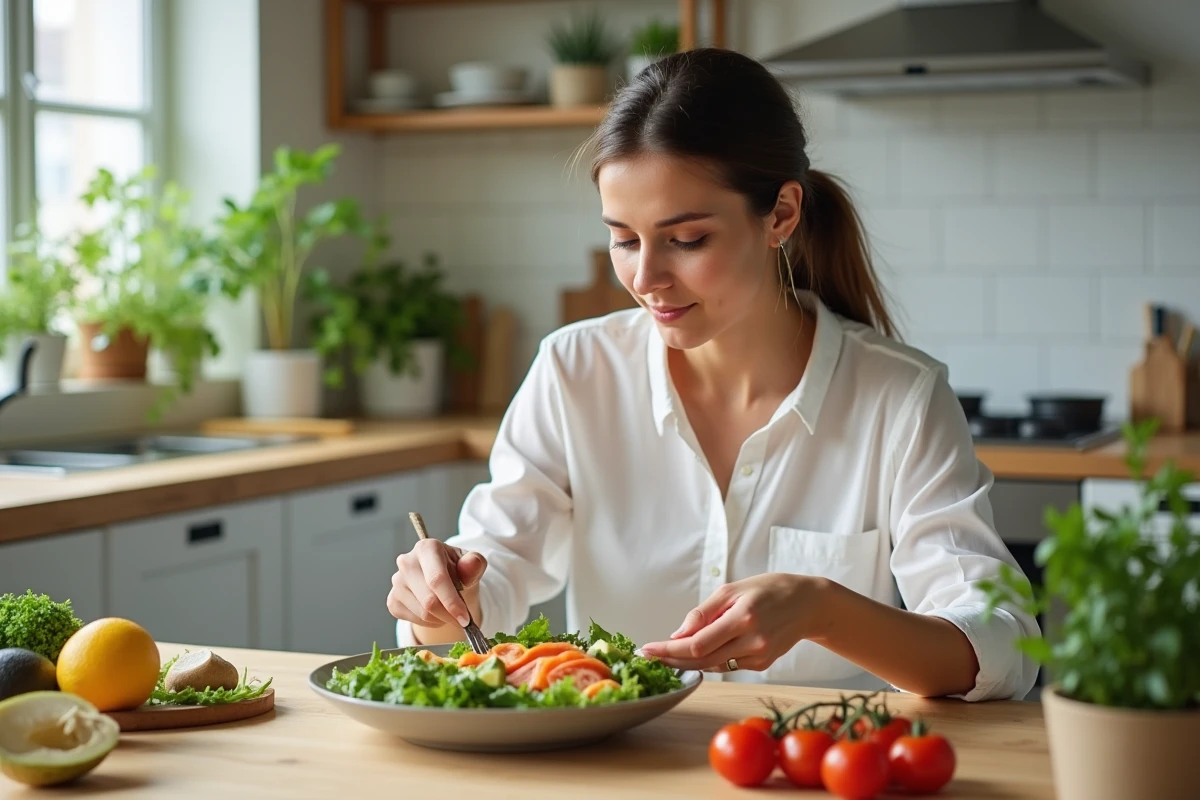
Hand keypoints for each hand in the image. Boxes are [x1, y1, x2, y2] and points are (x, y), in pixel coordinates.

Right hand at [387, 539, 486, 627]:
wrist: (444, 580)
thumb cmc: (459, 570)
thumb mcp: (472, 564)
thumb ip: (474, 563)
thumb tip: (471, 563)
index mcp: (427, 548)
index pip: (437, 579)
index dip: (451, 601)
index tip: (465, 619)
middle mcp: (407, 562)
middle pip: (429, 600)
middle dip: (449, 615)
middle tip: (463, 620)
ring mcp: (397, 582)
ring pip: (422, 613)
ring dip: (442, 619)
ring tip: (449, 610)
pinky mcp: (392, 600)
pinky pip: (414, 620)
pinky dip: (431, 623)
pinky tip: (436, 612)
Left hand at [639, 574, 826, 671]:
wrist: (808, 604)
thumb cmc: (769, 590)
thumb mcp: (733, 590)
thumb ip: (703, 614)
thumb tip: (677, 636)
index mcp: (743, 617)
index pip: (697, 644)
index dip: (669, 651)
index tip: (647, 650)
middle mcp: (753, 640)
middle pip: (702, 660)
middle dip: (673, 660)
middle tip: (650, 656)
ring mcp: (759, 656)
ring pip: (714, 666)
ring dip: (689, 662)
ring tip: (669, 653)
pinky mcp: (763, 664)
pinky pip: (729, 665)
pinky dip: (712, 659)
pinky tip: (705, 650)